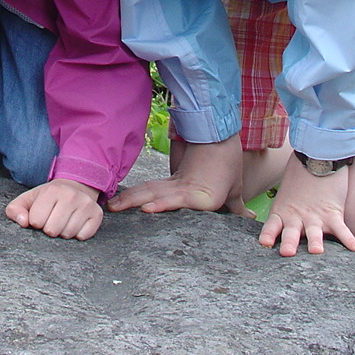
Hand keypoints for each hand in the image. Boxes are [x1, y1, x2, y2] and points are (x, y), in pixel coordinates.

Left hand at [5, 179, 103, 239]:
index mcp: (51, 190)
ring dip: (63, 232)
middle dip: (49, 229)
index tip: (41, 215)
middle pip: (52, 230)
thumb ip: (15, 210)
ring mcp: (86, 204)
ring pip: (68, 235)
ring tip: (63, 220)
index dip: (36, 222)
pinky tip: (75, 223)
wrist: (75, 187)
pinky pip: (83, 236)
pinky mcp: (97, 214)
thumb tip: (23, 222)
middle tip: (52, 219)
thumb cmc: (48, 197)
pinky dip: (77, 234)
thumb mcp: (28, 199)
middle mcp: (71, 195)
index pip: (36, 221)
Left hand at [107, 135, 252, 215]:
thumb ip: (234, 205)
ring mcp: (187, 189)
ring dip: (132, 200)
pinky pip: (176, 199)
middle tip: (107, 207)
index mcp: (183, 187)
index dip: (136, 198)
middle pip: (148, 193)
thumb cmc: (230, 162)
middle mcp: (180, 187)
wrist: (233, 140)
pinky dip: (162, 204)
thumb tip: (247, 215)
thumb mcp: (232, 192)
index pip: (155, 194)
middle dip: (127, 200)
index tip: (117, 204)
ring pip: (154, 195)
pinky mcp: (199, 194)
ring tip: (114, 207)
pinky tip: (147, 208)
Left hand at [258, 156, 354, 256]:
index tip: (264, 244)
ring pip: (315, 233)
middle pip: (291, 233)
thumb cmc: (300, 174)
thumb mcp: (286, 193)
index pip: (272, 226)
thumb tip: (283, 223)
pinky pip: (343, 230)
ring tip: (316, 251)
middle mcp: (297, 216)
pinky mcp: (333, 213)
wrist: (318, 154)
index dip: (268, 235)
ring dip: (315, 242)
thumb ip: (284, 210)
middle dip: (289, 244)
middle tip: (287, 253)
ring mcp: (316, 216)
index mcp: (283, 211)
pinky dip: (351, 241)